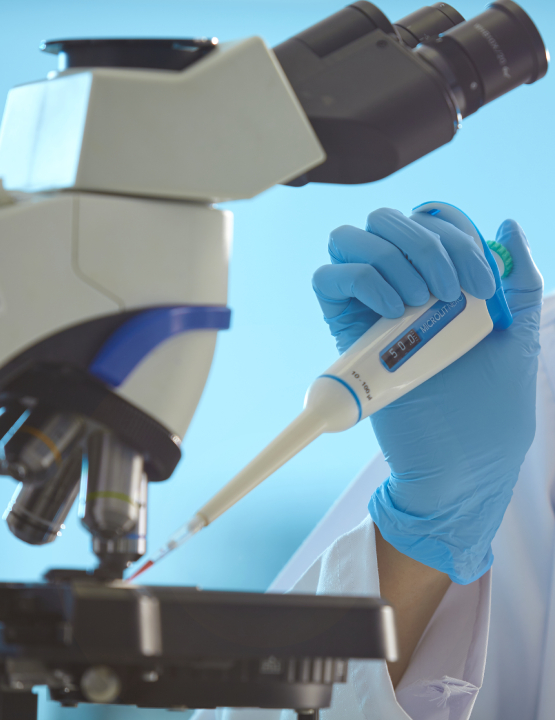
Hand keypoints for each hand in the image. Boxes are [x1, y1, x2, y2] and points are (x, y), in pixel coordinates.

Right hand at [312, 208, 541, 582]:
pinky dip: (361, 278)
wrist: (461, 462)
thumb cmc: (493, 407)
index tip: (483, 284)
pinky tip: (394, 309)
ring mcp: (371, 307)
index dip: (455, 233)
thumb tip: (508, 225)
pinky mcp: (346, 331)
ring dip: (391, 256)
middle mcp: (403, 286)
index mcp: (443, 282)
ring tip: (420, 302)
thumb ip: (519, 280)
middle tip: (449, 292)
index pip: (433, 220)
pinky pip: (328, 278)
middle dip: (423, 243)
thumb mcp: (519, 335)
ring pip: (352, 239)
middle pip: (387, 219)